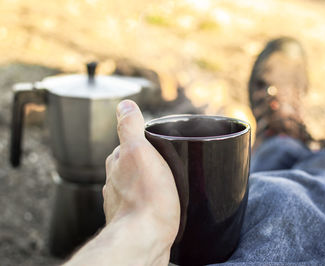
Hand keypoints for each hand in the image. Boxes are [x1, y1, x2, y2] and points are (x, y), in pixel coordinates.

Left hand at [66, 100, 179, 265]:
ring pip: (139, 183)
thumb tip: (125, 104)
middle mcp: (115, 180)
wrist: (145, 238)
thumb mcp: (140, 151)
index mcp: (117, 161)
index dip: (147, 141)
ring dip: (151, 182)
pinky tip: (163, 203)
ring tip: (169, 184)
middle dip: (150, 161)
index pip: (131, 142)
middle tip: (170, 164)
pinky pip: (144, 202)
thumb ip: (130, 127)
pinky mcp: (133, 218)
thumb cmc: (147, 198)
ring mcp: (123, 200)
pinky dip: (152, 200)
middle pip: (135, 162)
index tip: (162, 145)